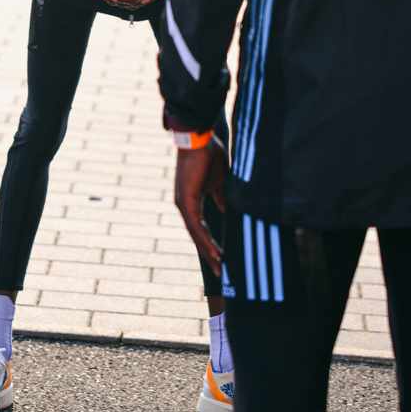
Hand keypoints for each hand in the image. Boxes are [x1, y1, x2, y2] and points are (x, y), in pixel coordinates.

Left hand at [173, 139, 227, 277]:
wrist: (201, 138)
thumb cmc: (210, 155)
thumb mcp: (221, 181)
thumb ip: (222, 198)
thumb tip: (227, 211)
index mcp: (192, 202)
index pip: (202, 229)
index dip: (212, 245)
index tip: (223, 260)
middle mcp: (185, 205)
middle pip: (197, 236)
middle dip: (210, 255)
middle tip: (221, 273)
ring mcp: (183, 203)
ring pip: (195, 234)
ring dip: (208, 252)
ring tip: (220, 267)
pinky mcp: (185, 199)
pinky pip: (195, 224)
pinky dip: (204, 239)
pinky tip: (215, 251)